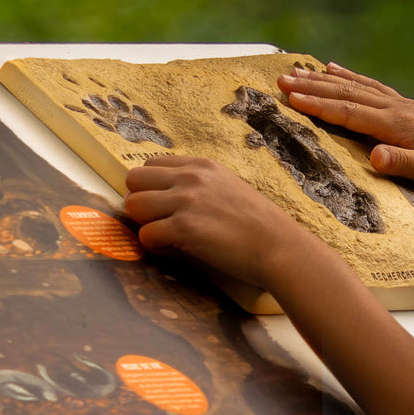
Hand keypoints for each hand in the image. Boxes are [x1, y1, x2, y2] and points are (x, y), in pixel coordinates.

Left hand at [124, 155, 319, 290]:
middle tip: (156, 221)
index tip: (161, 205)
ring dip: (144, 224)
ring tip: (164, 237)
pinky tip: (171, 250)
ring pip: (133, 205)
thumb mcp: (227, 187)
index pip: (150, 164)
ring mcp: (186, 201)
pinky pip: (145, 235)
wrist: (279, 247)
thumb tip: (165, 197)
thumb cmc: (257, 224)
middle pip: (134, 180)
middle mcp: (190, 177)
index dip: (150, 187)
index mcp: (201, 165)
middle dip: (139, 202)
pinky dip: (153, 246)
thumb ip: (198, 186)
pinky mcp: (184, 228)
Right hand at [276, 62, 413, 195]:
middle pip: (344, 93)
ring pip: (353, 86)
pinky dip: (348, 76)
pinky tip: (334, 69)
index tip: (289, 99)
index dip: (317, 105)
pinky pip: (368, 85)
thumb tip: (374, 157)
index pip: (348, 112)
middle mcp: (393, 108)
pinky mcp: (402, 106)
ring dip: (322, 79)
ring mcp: (398, 104)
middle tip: (280, 79)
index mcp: (394, 124)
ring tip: (296, 71)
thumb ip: (402, 164)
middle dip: (310, 87)